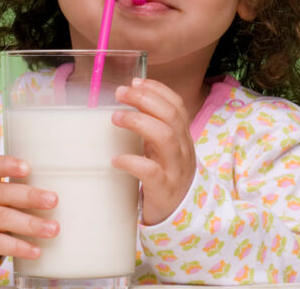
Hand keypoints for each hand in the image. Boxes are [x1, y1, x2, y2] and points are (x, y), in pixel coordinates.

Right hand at [0, 156, 58, 275]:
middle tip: (54, 201)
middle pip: (1, 193)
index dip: (7, 165)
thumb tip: (59, 198)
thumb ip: (18, 195)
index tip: (27, 168)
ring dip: (30, 224)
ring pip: (1, 218)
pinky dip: (18, 247)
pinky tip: (35, 251)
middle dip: (30, 197)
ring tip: (53, 229)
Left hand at [112, 79, 196, 225]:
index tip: (135, 82)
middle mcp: (183, 149)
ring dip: (139, 122)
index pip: (177, 105)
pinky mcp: (164, 190)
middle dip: (145, 99)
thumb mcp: (165, 150)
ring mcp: (175, 169)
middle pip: (170, 115)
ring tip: (116, 117)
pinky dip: (132, 162)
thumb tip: (126, 104)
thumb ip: (153, 130)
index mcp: (183, 136)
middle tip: (120, 93)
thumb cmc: (167, 177)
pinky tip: (116, 159)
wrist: (183, 216)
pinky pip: (151, 172)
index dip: (157, 89)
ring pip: (165, 137)